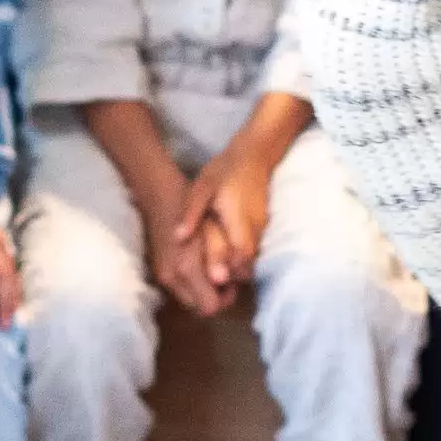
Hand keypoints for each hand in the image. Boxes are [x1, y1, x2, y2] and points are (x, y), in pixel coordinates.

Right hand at [132, 181, 232, 317]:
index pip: (210, 306)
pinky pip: (178, 290)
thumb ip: (224, 260)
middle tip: (225, 279)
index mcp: (187, 268)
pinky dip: (190, 285)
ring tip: (212, 271)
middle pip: (198, 308)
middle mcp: (172, 278)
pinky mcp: (158, 272)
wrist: (160, 196)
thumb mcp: (214, 232)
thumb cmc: (193, 209)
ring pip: (188, 300)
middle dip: (214, 297)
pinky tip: (197, 266)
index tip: (232, 283)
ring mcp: (162, 276)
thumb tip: (235, 280)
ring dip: (201, 292)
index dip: (225, 298)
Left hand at [177, 141, 277, 292]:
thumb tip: (177, 238)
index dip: (230, 270)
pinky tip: (228, 260)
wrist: (255, 153)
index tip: (214, 281)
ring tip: (218, 277)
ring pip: (254, 256)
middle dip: (233, 276)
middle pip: (249, 261)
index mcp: (237, 216)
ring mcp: (262, 225)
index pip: (241, 252)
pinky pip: (255, 248)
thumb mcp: (202, 187)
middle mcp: (254, 225)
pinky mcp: (263, 225)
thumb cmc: (225, 169)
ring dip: (238, 268)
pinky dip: (243, 258)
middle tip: (214, 286)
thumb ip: (191, 213)